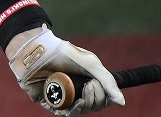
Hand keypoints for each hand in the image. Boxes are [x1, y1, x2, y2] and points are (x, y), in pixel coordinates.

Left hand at [8, 27, 124, 115]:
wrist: (39, 50)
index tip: (98, 84)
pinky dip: (74, 110)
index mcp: (86, 82)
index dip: (104, 97)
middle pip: (93, 106)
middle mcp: (75, 91)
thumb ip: (108, 82)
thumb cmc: (64, 53)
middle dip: (96, 98)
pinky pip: (65, 113)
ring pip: (81, 111)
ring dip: (88, 104)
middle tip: (90, 84)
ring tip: (85, 90)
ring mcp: (63, 97)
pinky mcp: (51, 101)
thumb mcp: (91, 63)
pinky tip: (78, 102)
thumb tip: (122, 103)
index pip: (102, 99)